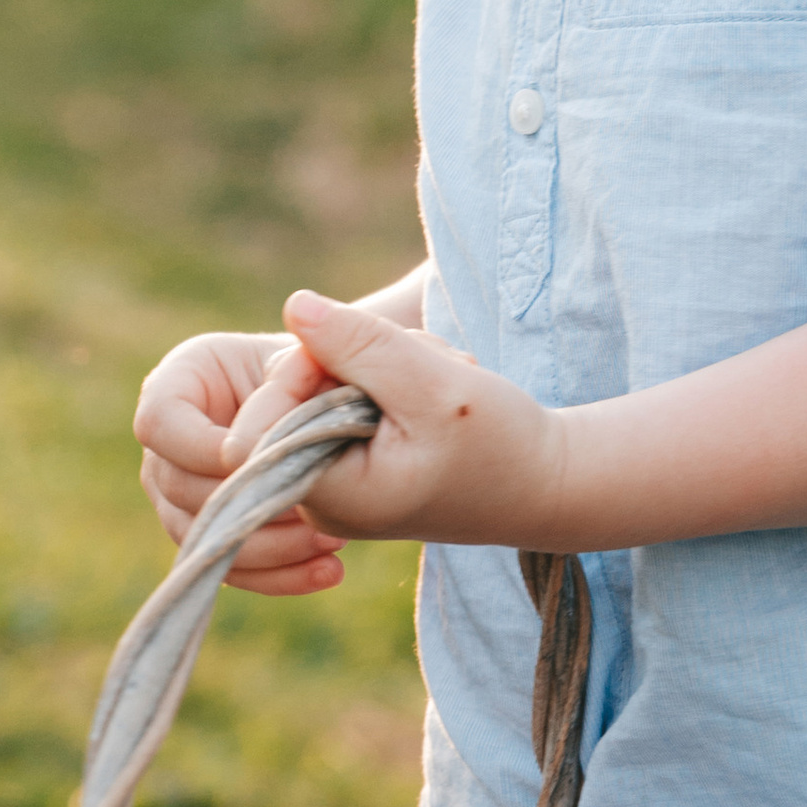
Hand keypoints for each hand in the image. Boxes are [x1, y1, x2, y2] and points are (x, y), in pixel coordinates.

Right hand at [134, 331, 345, 596]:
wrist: (346, 406)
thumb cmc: (328, 370)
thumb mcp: (313, 362)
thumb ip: (283, 386)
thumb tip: (240, 451)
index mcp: (185, 376)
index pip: (159, 419)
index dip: (199, 449)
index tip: (254, 461)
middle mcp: (171, 436)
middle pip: (175, 484)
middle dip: (242, 502)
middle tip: (309, 507)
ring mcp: (182, 487)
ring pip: (198, 534)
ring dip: (266, 545)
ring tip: (330, 540)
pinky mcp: (211, 530)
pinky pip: (229, 565)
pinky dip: (280, 575)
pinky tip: (329, 569)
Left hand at [237, 292, 566, 547]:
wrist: (544, 482)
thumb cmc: (499, 445)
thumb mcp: (433, 385)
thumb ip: (360, 345)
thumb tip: (294, 306)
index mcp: (330, 497)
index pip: (262, 419)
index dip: (301, 370)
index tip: (360, 361)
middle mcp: (320, 499)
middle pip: (290, 397)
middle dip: (352, 364)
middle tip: (421, 372)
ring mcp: (335, 485)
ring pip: (321, 390)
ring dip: (378, 368)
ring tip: (436, 385)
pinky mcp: (354, 465)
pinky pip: (342, 402)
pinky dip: (385, 384)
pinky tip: (429, 395)